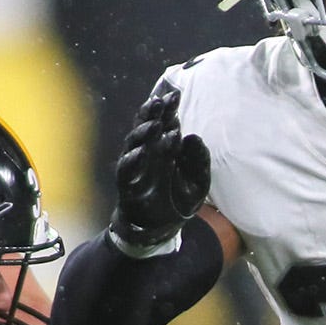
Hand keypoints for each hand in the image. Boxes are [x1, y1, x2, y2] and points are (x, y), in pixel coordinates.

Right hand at [110, 83, 210, 255]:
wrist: (159, 229)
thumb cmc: (177, 200)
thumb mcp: (198, 181)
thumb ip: (199, 160)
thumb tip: (192, 136)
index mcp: (166, 147)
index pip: (166, 122)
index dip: (169, 109)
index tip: (176, 95)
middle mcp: (148, 152)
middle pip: (147, 126)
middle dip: (152, 113)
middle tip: (161, 101)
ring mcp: (136, 167)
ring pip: (134, 143)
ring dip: (144, 133)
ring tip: (155, 125)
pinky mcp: (127, 184)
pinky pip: (126, 169)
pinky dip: (133, 160)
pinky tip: (142, 153)